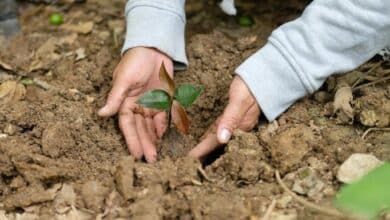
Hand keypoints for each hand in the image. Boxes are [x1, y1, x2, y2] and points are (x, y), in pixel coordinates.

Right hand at [98, 47, 172, 161]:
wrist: (153, 48)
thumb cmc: (135, 61)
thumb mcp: (124, 79)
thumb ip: (115, 98)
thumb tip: (101, 114)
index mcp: (125, 102)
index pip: (127, 126)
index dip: (132, 140)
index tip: (136, 155)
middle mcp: (137, 106)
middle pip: (140, 129)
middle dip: (145, 144)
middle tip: (150, 161)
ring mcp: (150, 104)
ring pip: (151, 126)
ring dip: (154, 140)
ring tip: (157, 155)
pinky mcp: (163, 100)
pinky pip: (163, 117)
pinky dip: (163, 127)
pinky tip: (164, 138)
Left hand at [189, 76, 260, 158]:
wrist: (264, 75)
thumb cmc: (251, 86)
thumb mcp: (240, 101)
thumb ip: (231, 119)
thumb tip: (222, 138)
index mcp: (239, 127)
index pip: (216, 142)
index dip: (201, 151)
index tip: (188, 159)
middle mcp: (237, 128)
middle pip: (215, 142)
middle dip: (201, 151)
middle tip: (185, 160)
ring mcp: (235, 122)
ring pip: (215, 136)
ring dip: (203, 143)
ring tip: (190, 151)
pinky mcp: (233, 115)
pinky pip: (217, 127)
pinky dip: (208, 132)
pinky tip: (201, 135)